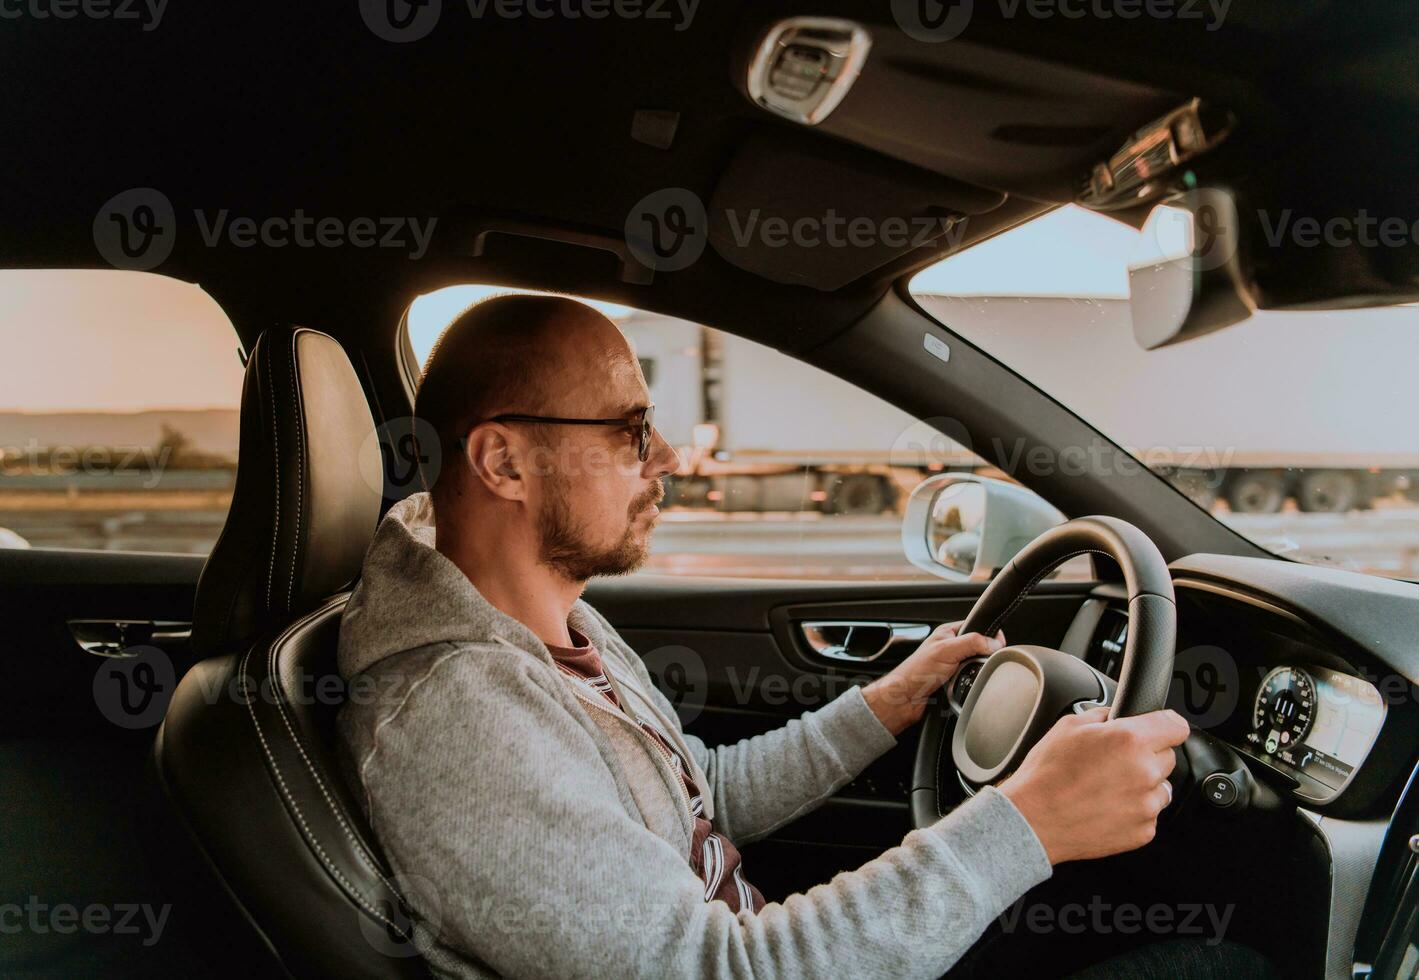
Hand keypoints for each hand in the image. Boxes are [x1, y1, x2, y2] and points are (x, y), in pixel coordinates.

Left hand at [861, 622, 1004, 735]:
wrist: (905, 700)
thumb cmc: (915, 673)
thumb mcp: (946, 651)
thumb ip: (971, 642)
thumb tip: (994, 642)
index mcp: (948, 633)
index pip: (978, 627)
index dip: (990, 635)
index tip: (999, 645)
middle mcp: (952, 647)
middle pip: (981, 649)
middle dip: (982, 658)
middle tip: (975, 664)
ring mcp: (954, 665)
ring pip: (978, 667)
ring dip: (975, 674)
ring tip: (965, 677)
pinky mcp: (955, 682)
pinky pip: (972, 682)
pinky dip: (971, 685)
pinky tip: (963, 687)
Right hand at [999, 707, 1190, 864]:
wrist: (1033, 820)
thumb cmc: (1046, 775)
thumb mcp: (1067, 726)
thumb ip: (1102, 716)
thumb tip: (1115, 716)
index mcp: (1130, 740)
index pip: (1176, 726)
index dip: (1166, 725)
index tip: (1160, 729)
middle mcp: (1144, 772)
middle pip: (1167, 757)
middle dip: (1146, 755)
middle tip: (1114, 761)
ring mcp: (1146, 805)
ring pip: (1160, 787)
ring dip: (1142, 785)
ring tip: (1107, 787)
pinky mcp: (1143, 831)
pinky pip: (1149, 814)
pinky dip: (1133, 810)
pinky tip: (1105, 806)